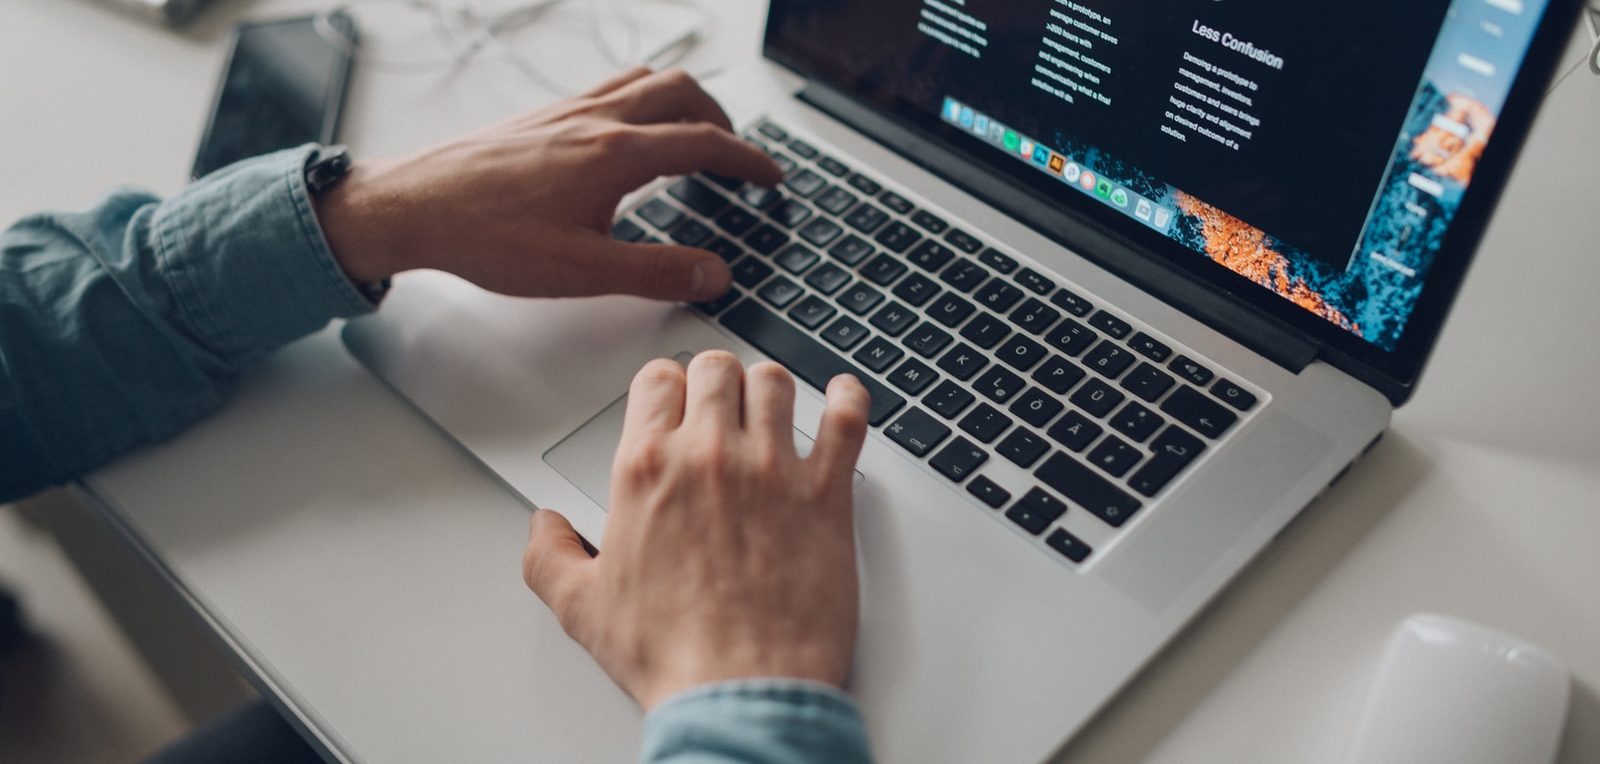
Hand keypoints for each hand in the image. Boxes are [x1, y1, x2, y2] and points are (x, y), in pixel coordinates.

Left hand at [314, 67, 780, 301]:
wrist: (412, 208)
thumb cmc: (485, 237)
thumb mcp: (582, 272)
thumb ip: (656, 272)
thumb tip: (713, 273)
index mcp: (615, 155)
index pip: (703, 143)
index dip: (748, 160)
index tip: (770, 177)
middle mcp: (595, 119)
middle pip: (682, 93)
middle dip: (722, 119)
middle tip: (737, 155)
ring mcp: (567, 111)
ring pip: (645, 81)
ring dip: (684, 101)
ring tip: (695, 134)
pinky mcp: (542, 116)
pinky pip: (610, 88)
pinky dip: (642, 100)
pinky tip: (628, 135)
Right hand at [522, 352, 871, 709]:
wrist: (740, 691)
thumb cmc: (672, 654)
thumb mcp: (582, 608)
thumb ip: (550, 556)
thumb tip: (544, 527)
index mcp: (648, 470)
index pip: (657, 381)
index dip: (665, 386)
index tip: (672, 398)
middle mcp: (710, 456)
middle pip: (717, 370)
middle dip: (716, 380)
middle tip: (720, 402)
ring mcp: (773, 469)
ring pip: (775, 383)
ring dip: (770, 388)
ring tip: (770, 405)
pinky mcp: (827, 493)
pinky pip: (846, 420)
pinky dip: (847, 399)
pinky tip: (841, 397)